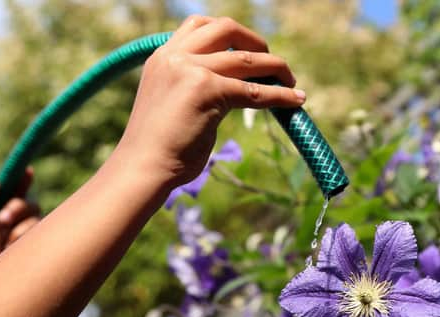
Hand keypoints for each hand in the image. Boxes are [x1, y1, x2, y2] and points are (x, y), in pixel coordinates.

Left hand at [0, 168, 39, 278]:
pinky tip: (16, 249)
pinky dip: (27, 237)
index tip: (26, 170)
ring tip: (6, 245)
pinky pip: (42, 234)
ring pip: (35, 218)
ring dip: (20, 228)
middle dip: (17, 207)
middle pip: (27, 203)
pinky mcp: (37, 250)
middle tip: (2, 220)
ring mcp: (26, 240)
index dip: (20, 181)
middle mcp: (12, 227)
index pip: (12, 193)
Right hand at [118, 15, 305, 191]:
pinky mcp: (207, 91)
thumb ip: (192, 85)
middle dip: (256, 42)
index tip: (247, 50)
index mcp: (163, 56)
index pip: (199, 26)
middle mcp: (175, 56)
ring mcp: (190, 70)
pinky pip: (254, 91)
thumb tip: (230, 89)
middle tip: (272, 62)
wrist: (142, 168)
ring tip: (292, 81)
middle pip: (226, 28)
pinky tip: (296, 100)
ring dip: (276, 68)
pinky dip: (280, 94)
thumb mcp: (171, 102)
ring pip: (246, 59)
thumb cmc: (157, 147)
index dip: (229, 34)